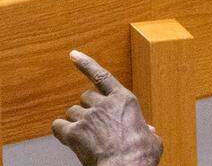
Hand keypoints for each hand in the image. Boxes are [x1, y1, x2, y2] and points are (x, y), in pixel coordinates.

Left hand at [52, 50, 163, 165]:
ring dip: (77, 122)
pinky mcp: (75, 132)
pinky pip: (59, 126)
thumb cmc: (140, 157)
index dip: (86, 64)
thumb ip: (148, 131)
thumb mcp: (153, 140)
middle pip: (86, 97)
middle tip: (95, 124)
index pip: (102, 76)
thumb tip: (149, 131)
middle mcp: (104, 104)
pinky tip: (68, 139)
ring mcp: (88, 116)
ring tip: (87, 137)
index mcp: (124, 100)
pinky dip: (61, 132)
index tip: (74, 55)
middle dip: (88, 108)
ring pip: (72, 112)